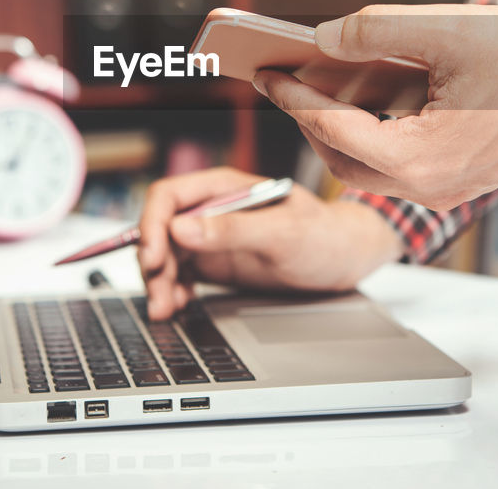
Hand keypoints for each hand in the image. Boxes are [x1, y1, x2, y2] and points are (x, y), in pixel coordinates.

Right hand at [137, 167, 402, 319]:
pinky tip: (177, 307)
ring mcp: (211, 237)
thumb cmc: (323, 235)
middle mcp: (211, 210)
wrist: (346, 258)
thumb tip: (180, 229)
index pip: (168, 197)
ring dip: (158, 282)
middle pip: (160, 230)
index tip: (153, 258)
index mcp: (224, 189)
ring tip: (164, 309)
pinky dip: (172, 291)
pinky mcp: (216, 262)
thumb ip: (233, 230)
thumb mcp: (281, 233)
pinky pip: (180, 275)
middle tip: (158, 296)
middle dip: (153, 263)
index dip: (152, 225)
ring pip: (166, 256)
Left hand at [253, 0, 497, 211]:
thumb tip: (321, 36)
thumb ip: (374, 30)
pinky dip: (376, 131)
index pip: (333, 131)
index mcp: (423, 159)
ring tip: (317, 81)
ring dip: (341, 127)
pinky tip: (369, 91)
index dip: (293, 96)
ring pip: (371, 166)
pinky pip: (402, 163)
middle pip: (343, 159)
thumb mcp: (445, 29)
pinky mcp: (464, 177)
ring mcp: (451, 188)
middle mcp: (434, 187)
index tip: (264, 70)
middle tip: (282, 77)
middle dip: (308, 119)